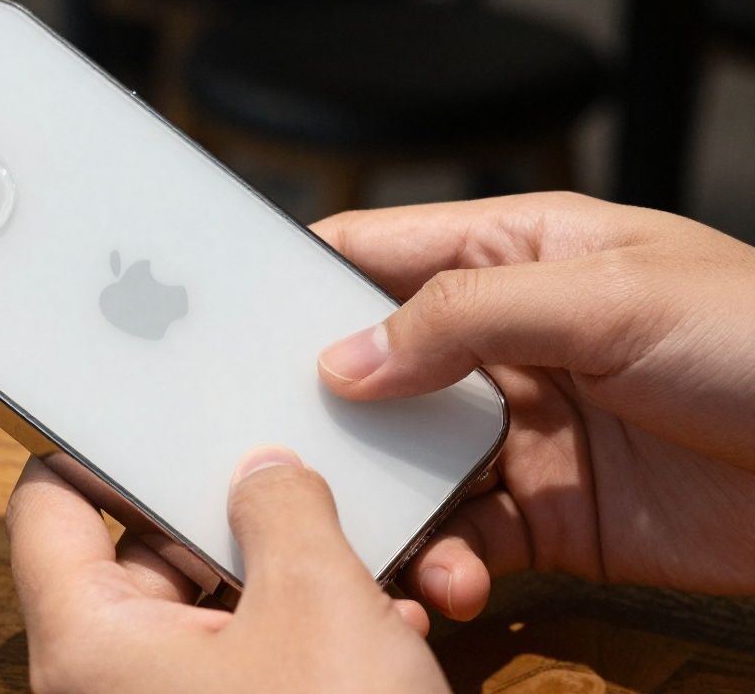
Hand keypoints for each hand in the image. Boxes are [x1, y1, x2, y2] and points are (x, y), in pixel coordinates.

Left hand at [6, 448, 447, 693]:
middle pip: (144, 550)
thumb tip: (264, 473)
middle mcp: (110, 678)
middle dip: (227, 512)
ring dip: (288, 577)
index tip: (139, 402)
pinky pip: (246, 663)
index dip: (90, 442)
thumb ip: (283, 510)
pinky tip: (384, 624)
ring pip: (212, 608)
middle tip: (285, 472)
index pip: (48, 506)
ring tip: (358, 556)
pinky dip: (305, 636)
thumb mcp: (317, 604)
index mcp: (88, 638)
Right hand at [312, 192, 754, 620]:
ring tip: (363, 536)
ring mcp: (518, 433)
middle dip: (321, 411)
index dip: (298, 280)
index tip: (227, 322)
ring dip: (378, 504)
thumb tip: (343, 359)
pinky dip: (440, 564)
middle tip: (270, 450)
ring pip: (405, 467)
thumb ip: (462, 316)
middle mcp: (501, 342)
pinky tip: (447, 580)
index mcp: (511, 254)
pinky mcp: (545, 517)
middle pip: (372, 369)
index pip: (375, 253)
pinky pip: (461, 539)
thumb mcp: (606, 297)